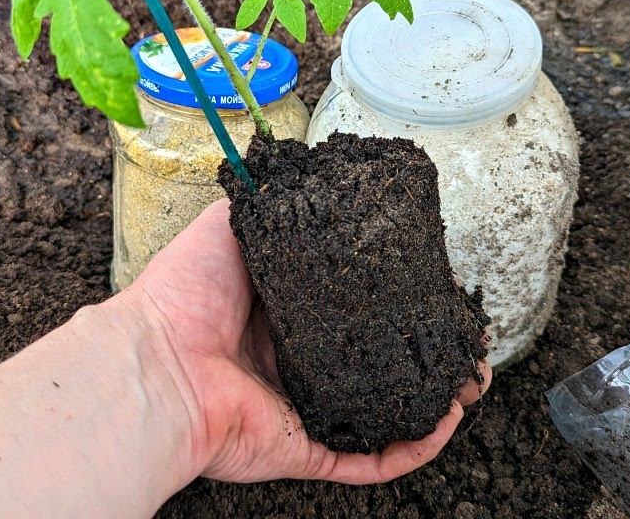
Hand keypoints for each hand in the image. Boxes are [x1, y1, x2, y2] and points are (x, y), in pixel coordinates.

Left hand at [123, 199, 490, 484]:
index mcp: (285, 314)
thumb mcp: (230, 225)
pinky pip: (369, 460)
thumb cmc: (183, 293)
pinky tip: (445, 423)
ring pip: (386, 412)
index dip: (400, 302)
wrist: (157, 363)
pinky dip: (411, 448)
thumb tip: (303, 169)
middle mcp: (299, 363)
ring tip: (472, 380)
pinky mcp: (307, 448)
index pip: (357, 309)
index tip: (436, 290)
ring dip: (435, 400)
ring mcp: (306, 410)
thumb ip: (271, 204)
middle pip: (380, 361)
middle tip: (466, 339)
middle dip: (429, 353)